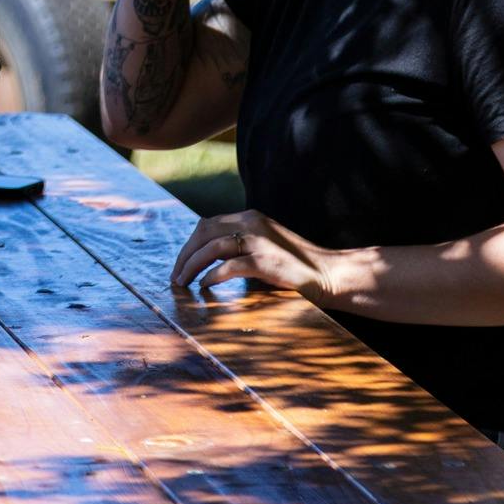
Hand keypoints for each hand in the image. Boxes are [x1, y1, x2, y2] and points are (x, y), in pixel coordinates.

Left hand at [169, 209, 335, 298]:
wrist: (328, 272)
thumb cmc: (295, 264)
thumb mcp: (265, 243)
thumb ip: (241, 243)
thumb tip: (208, 257)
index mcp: (250, 217)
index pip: (208, 224)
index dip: (190, 243)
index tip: (181, 262)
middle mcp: (252, 223)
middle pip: (203, 232)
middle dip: (185, 254)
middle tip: (176, 275)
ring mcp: (258, 241)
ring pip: (211, 247)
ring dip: (191, 265)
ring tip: (182, 282)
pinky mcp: (264, 261)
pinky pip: (228, 266)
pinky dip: (211, 276)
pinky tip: (204, 286)